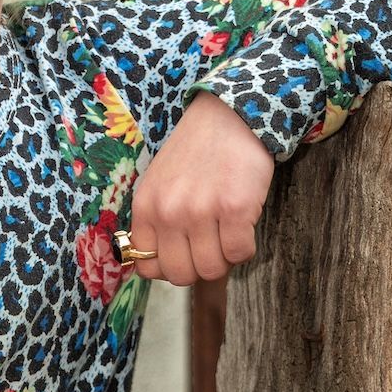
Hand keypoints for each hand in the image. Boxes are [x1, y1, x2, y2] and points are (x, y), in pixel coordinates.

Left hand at [127, 90, 274, 285]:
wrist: (229, 116)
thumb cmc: (195, 153)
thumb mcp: (159, 184)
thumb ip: (155, 221)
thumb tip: (159, 266)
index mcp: (145, 207)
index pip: (146, 268)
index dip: (169, 266)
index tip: (184, 253)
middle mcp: (169, 212)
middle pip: (180, 275)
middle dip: (198, 266)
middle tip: (210, 244)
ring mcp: (201, 211)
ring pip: (212, 269)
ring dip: (224, 257)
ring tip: (226, 232)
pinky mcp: (235, 208)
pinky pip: (240, 253)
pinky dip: (245, 247)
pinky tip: (242, 225)